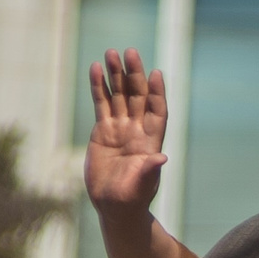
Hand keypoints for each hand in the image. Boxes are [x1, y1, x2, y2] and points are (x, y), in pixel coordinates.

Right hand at [86, 48, 168, 217]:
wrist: (113, 205)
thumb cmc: (131, 199)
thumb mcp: (140, 186)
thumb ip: (149, 171)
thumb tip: (162, 158)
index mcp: (150, 141)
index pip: (157, 111)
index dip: (157, 93)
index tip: (157, 74)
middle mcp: (137, 130)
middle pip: (138, 96)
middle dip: (134, 75)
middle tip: (130, 52)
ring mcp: (120, 128)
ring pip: (119, 95)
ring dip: (116, 75)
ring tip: (111, 53)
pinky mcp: (103, 130)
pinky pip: (102, 103)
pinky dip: (99, 87)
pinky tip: (96, 69)